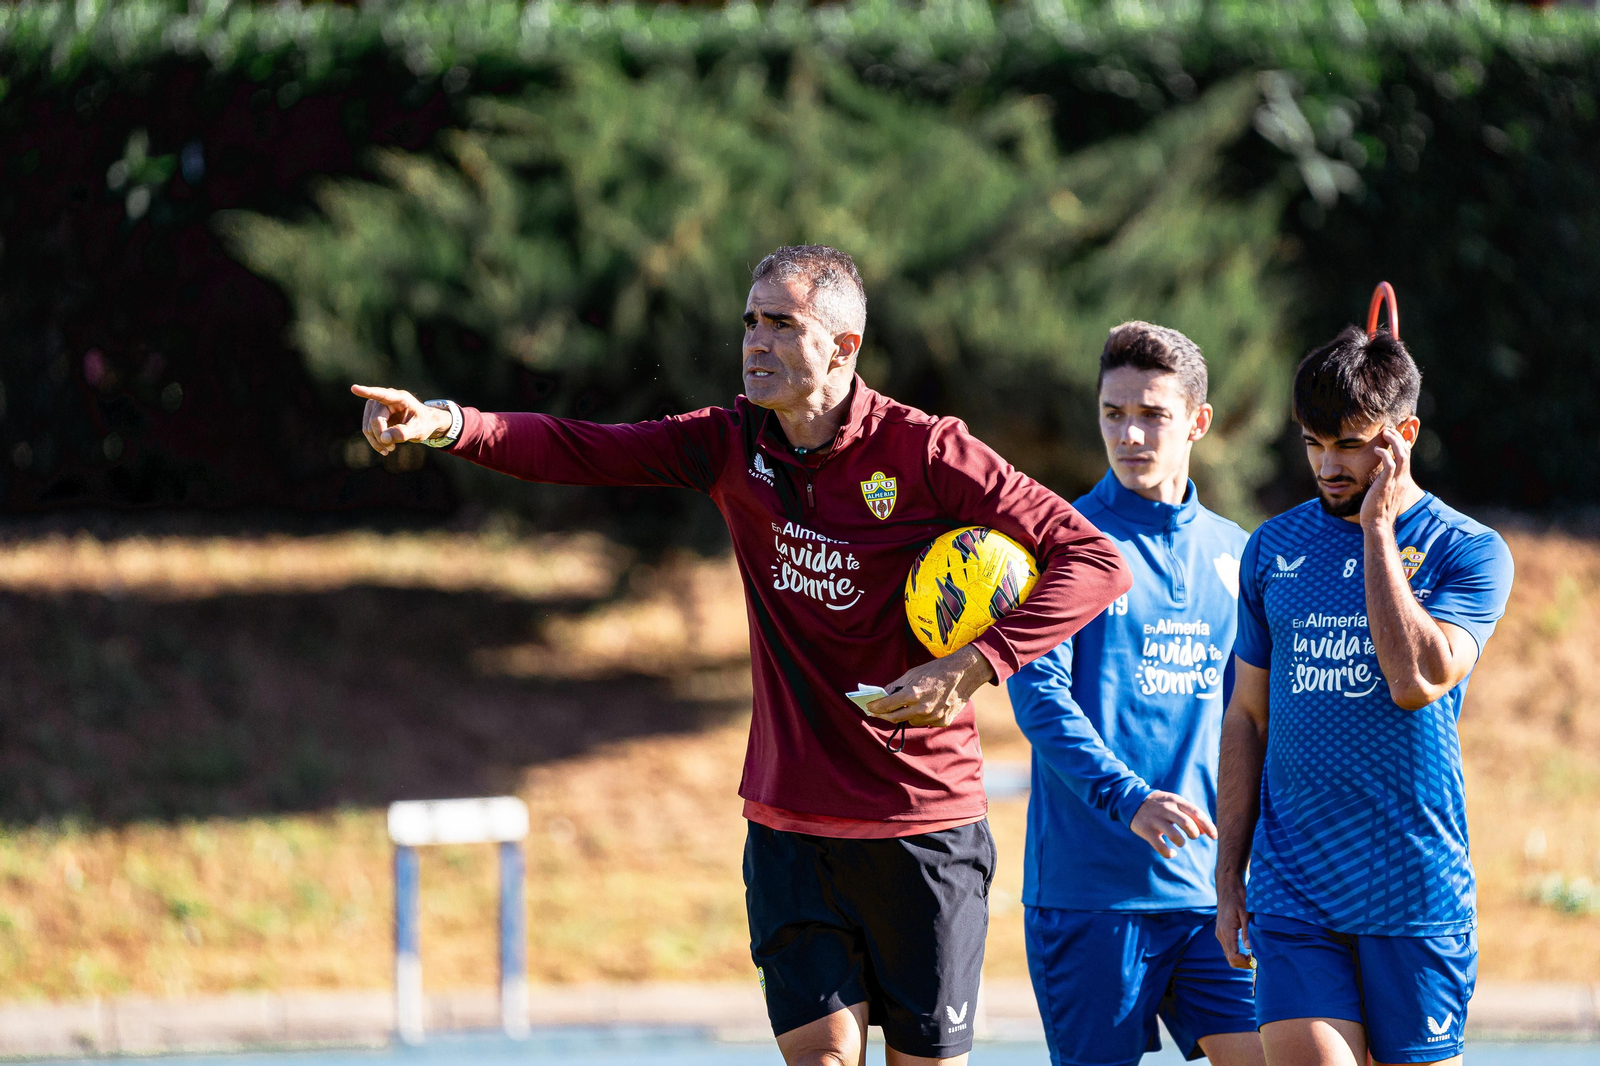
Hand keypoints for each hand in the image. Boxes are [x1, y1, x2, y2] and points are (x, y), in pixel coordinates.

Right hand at [352, 384, 451, 455]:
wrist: (424, 423)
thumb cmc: (423, 423)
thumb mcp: (419, 430)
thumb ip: (403, 433)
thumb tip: (383, 438)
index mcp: (400, 398)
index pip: (382, 394)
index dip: (367, 392)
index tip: (354, 388)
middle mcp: (386, 399)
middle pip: (375, 419)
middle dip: (381, 436)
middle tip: (392, 448)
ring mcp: (377, 406)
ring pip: (368, 426)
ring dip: (376, 440)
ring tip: (390, 449)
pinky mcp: (373, 414)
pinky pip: (367, 430)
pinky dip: (374, 441)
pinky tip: (384, 448)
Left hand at [866, 645, 994, 727]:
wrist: (964, 673)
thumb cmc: (936, 671)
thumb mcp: (913, 673)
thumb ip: (897, 686)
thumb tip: (884, 694)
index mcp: (912, 693)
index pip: (886, 706)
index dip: (874, 707)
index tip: (868, 707)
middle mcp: (922, 708)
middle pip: (895, 718)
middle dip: (884, 715)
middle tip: (877, 713)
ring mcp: (933, 717)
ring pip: (911, 721)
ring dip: (906, 715)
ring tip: (908, 705)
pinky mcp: (942, 721)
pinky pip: (926, 722)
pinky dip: (923, 716)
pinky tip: (927, 706)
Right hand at [1129, 791, 1216, 858]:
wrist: (1132, 800)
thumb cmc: (1160, 805)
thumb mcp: (1175, 804)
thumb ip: (1190, 815)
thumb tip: (1205, 832)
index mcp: (1176, 801)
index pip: (1196, 813)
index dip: (1208, 826)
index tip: (1214, 837)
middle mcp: (1166, 809)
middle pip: (1187, 823)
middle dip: (1194, 833)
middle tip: (1193, 836)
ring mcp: (1155, 819)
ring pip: (1174, 835)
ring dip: (1181, 842)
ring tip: (1180, 843)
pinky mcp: (1146, 830)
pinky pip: (1160, 846)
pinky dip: (1168, 853)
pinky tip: (1171, 853)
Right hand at [1215, 875, 1252, 968]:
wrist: (1227, 886)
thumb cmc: (1238, 896)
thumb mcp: (1245, 913)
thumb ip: (1247, 931)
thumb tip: (1250, 949)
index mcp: (1226, 931)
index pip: (1233, 956)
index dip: (1244, 962)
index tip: (1256, 961)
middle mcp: (1221, 934)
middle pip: (1230, 959)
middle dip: (1243, 964)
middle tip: (1258, 961)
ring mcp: (1220, 933)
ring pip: (1229, 955)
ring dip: (1241, 959)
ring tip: (1255, 956)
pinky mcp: (1222, 932)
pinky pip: (1229, 948)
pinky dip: (1237, 953)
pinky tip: (1248, 950)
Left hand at [1359, 426, 1411, 531]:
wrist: (1377, 524)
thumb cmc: (1378, 509)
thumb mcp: (1385, 492)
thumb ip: (1386, 482)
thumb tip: (1380, 476)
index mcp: (1402, 480)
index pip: (1407, 456)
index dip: (1403, 443)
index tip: (1394, 433)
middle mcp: (1402, 479)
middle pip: (1406, 452)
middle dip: (1399, 438)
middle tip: (1388, 429)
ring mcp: (1395, 482)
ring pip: (1402, 455)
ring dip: (1394, 441)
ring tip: (1385, 432)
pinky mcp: (1386, 485)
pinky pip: (1390, 465)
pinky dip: (1385, 454)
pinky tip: (1377, 450)